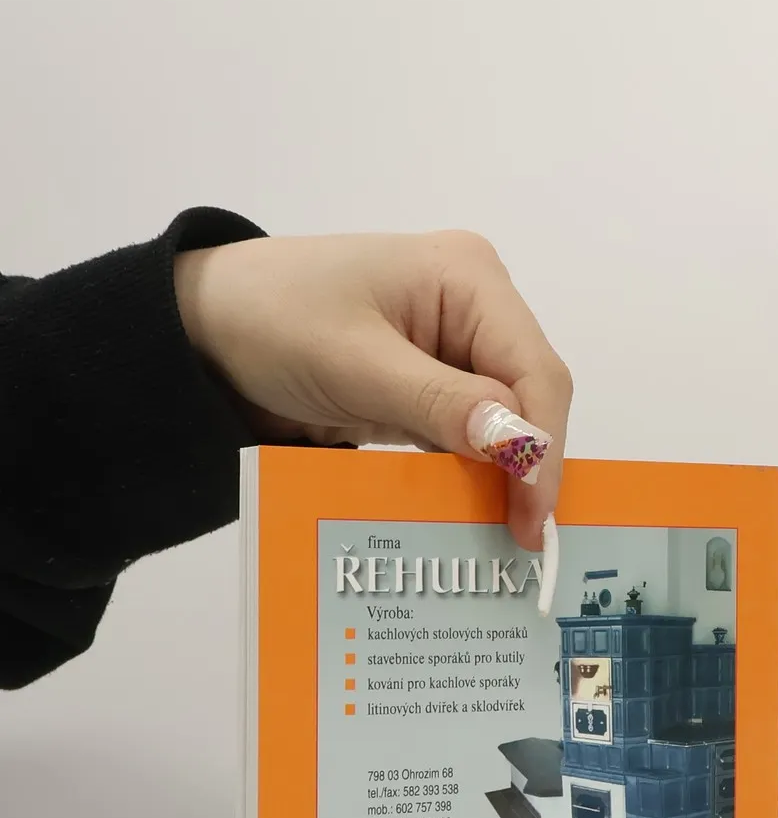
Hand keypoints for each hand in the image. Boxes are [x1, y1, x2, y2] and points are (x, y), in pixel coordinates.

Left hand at [173, 230, 570, 548]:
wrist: (194, 328)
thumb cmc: (267, 320)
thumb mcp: (353, 363)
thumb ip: (441, 403)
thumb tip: (521, 446)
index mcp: (469, 278)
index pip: (535, 370)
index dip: (543, 445)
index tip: (533, 516)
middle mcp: (475, 307)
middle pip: (530, 396)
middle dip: (528, 464)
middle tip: (521, 539)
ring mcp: (454, 347)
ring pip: (505, 421)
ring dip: (501, 475)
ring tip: (501, 536)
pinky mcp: (431, 383)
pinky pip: (468, 434)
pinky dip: (467, 472)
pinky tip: (467, 511)